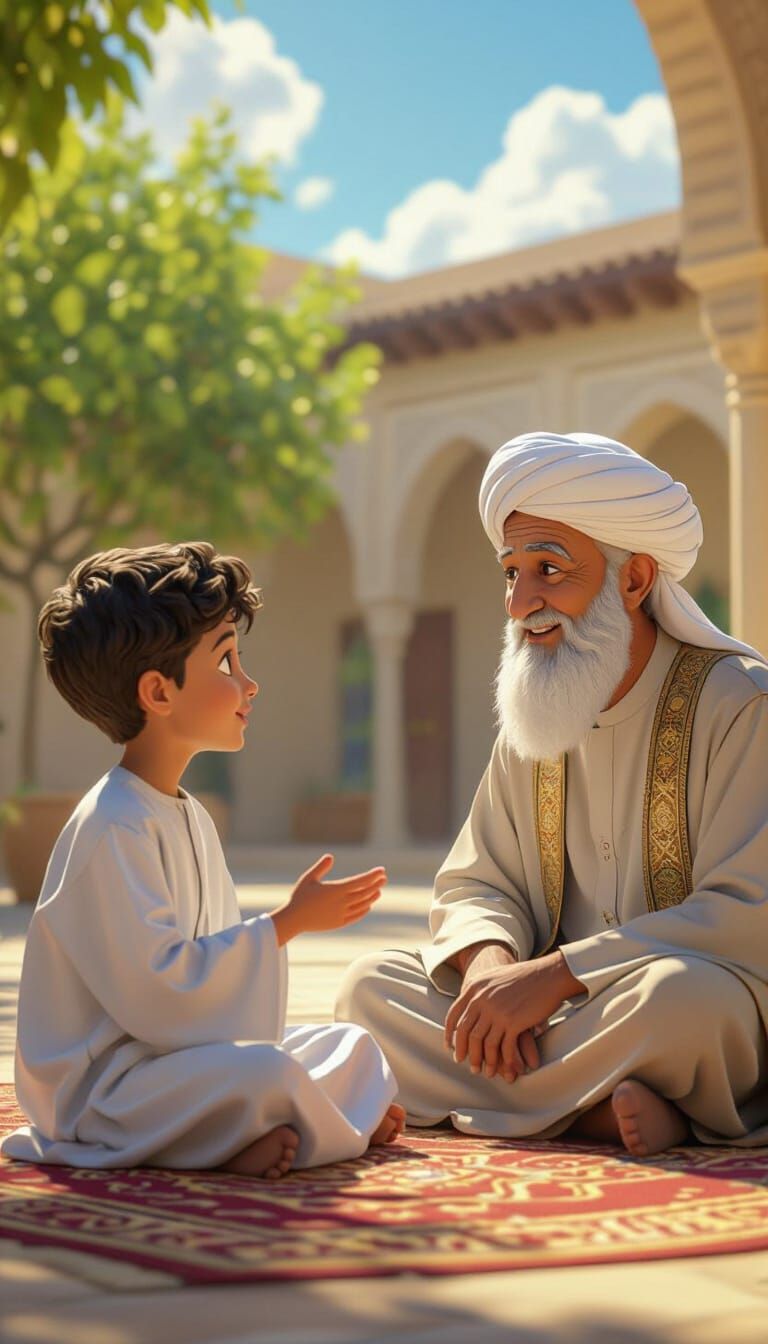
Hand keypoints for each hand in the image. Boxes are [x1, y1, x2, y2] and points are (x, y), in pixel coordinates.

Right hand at [271, 854, 385, 944]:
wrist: (293, 920)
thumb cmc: (299, 897)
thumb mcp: (308, 878)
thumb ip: (320, 867)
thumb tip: (330, 856)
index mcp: (335, 890)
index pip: (360, 881)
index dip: (372, 875)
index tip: (382, 870)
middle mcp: (341, 902)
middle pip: (364, 892)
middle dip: (375, 884)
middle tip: (384, 878)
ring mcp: (341, 914)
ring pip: (362, 904)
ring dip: (372, 897)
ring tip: (378, 890)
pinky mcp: (339, 923)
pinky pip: (356, 916)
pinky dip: (364, 910)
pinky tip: (368, 905)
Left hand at [444, 951, 581, 1081]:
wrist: (548, 974)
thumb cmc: (524, 977)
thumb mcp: (494, 978)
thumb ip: (479, 992)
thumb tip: (467, 1007)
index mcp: (475, 988)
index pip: (454, 1015)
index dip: (450, 1033)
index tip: (450, 1046)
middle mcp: (482, 999)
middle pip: (466, 1032)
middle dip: (464, 1051)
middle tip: (464, 1063)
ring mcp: (497, 1011)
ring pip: (483, 1043)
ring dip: (484, 1060)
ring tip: (484, 1071)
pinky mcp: (513, 1022)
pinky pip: (503, 1047)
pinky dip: (503, 1060)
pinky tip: (505, 1067)